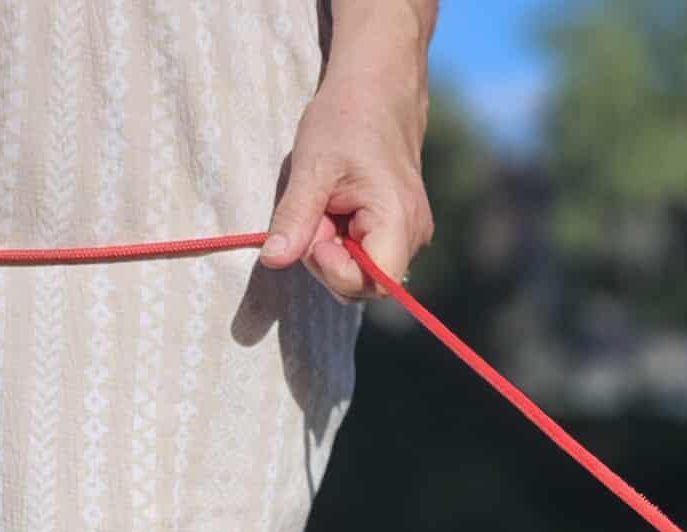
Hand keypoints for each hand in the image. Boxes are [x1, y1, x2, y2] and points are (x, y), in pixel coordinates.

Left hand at [261, 76, 433, 301]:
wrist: (377, 92)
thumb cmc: (346, 120)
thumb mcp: (311, 166)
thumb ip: (294, 218)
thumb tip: (272, 261)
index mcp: (398, 219)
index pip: (375, 283)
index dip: (337, 271)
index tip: (314, 235)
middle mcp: (414, 236)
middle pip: (365, 285)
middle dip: (329, 261)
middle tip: (314, 215)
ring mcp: (411, 237)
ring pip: (363, 274)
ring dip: (334, 252)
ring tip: (326, 208)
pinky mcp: (402, 234)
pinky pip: (368, 258)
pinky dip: (344, 243)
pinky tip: (338, 211)